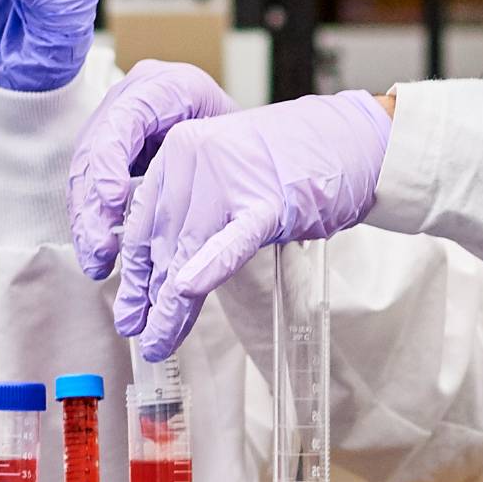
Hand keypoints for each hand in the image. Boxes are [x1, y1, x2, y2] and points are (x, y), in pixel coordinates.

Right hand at [70, 61, 231, 279]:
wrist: (225, 120)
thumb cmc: (234, 126)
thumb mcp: (233, 136)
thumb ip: (216, 163)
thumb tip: (200, 212)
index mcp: (163, 87)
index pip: (125, 118)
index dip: (111, 159)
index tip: (113, 198)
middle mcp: (128, 100)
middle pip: (94, 150)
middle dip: (93, 203)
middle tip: (101, 246)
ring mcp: (110, 124)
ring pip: (84, 172)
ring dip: (86, 219)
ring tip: (96, 259)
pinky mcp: (104, 151)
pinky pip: (88, 186)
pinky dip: (91, 220)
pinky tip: (97, 251)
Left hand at [109, 90, 391, 362]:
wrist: (352, 141)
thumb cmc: (293, 164)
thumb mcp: (227, 177)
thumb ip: (192, 210)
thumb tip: (161, 273)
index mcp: (180, 147)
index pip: (144, 220)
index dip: (135, 271)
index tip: (130, 306)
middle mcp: (196, 155)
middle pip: (164, 240)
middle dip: (150, 295)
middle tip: (139, 332)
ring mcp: (232, 176)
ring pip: (190, 250)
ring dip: (172, 305)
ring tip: (158, 340)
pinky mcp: (268, 199)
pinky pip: (232, 240)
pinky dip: (210, 267)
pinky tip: (187, 292)